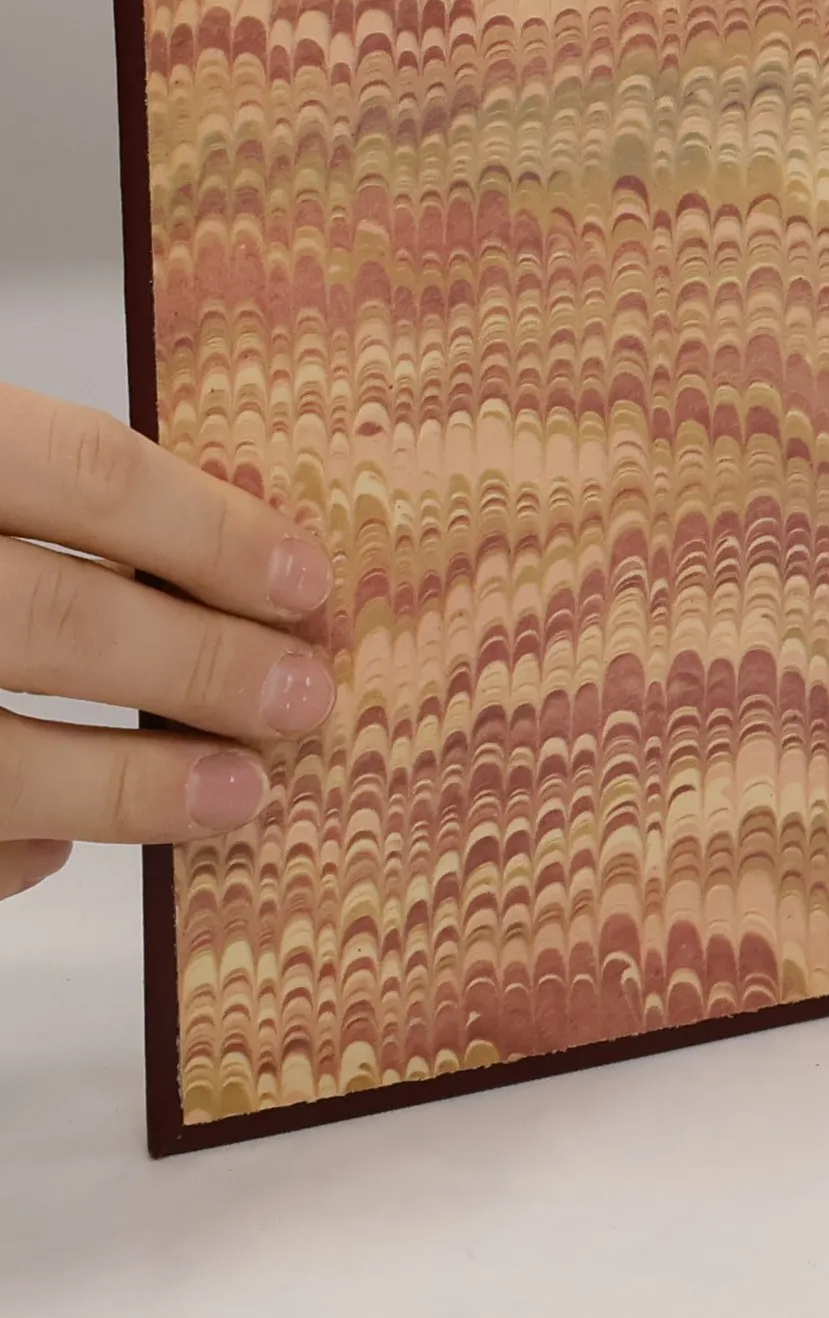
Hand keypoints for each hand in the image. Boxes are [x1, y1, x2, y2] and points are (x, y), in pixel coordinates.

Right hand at [0, 384, 333, 901]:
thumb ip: (32, 485)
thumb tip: (219, 546)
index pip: (83, 470)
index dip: (213, 529)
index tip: (307, 582)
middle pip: (54, 618)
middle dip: (200, 668)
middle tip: (304, 698)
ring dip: (130, 786)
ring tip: (240, 794)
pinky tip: (56, 846)